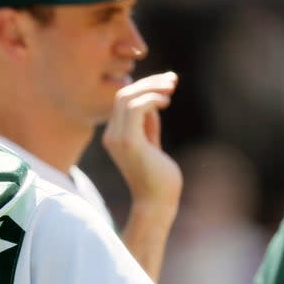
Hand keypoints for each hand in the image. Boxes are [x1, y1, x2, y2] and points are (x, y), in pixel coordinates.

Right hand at [101, 71, 182, 210]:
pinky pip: (137, 108)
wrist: (157, 202)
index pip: (123, 101)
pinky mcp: (129, 142)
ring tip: (172, 89)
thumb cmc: (159, 177)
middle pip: (123, 94)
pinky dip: (152, 99)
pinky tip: (166, 102)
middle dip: (149, 83)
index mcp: (114, 136)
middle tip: (172, 81)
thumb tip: (153, 102)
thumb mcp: (152, 144)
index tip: (167, 84)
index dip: (144, 87)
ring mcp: (117, 138)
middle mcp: (111, 135)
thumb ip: (148, 125)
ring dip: (152, 88)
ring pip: (127, 97)